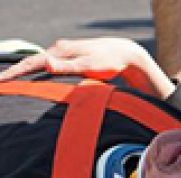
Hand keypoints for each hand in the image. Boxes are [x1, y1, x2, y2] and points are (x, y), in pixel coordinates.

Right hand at [0, 38, 173, 97]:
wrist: (126, 54)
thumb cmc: (109, 62)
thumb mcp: (88, 66)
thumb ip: (66, 67)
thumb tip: (46, 63)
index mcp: (61, 50)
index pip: (32, 63)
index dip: (16, 72)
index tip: (2, 81)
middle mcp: (60, 49)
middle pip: (33, 62)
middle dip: (16, 72)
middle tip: (2, 83)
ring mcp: (66, 53)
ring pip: (41, 64)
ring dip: (26, 72)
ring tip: (11, 81)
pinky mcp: (72, 58)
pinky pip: (50, 66)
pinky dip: (39, 72)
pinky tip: (35, 78)